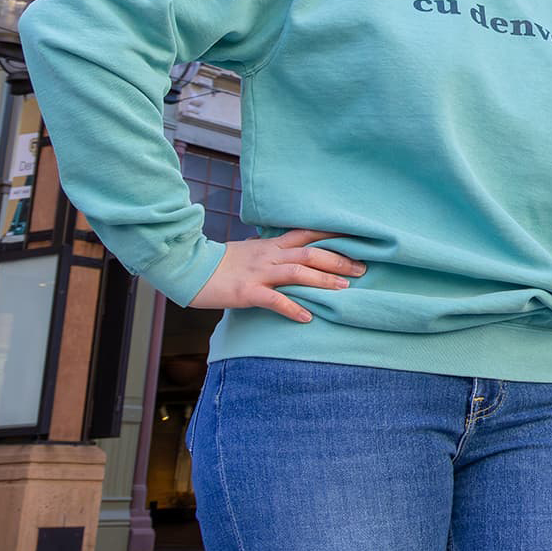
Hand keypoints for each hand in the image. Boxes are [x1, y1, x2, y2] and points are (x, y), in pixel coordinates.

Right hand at [188, 227, 364, 320]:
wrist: (189, 268)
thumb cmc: (222, 263)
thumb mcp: (250, 251)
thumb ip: (271, 250)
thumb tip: (286, 248)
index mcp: (272, 245)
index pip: (308, 234)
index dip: (334, 235)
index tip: (358, 237)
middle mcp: (270, 256)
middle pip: (310, 253)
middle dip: (338, 261)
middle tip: (362, 269)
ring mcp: (259, 273)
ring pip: (297, 272)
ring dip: (323, 280)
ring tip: (344, 289)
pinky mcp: (246, 292)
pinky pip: (273, 300)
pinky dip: (292, 308)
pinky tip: (307, 317)